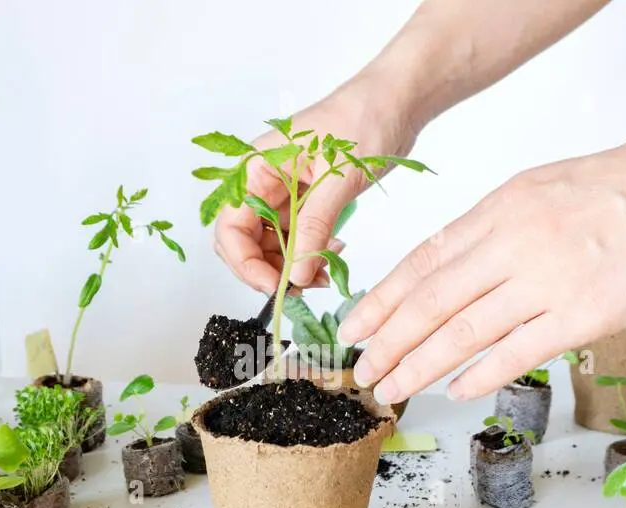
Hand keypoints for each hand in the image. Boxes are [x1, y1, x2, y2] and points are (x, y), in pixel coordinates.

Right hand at [213, 78, 419, 293]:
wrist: (395, 101)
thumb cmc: (364, 119)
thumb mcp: (338, 177)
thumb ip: (314, 227)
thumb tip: (297, 275)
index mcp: (256, 167)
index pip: (230, 226)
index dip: (246, 263)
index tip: (276, 286)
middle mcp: (263, 182)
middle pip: (245, 241)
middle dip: (268, 270)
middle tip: (301, 289)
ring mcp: (282, 194)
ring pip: (271, 246)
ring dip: (292, 267)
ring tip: (325, 274)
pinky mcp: (304, 202)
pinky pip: (295, 239)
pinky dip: (309, 255)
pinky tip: (332, 256)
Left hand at [336, 125, 625, 402]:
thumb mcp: (555, 184)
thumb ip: (508, 223)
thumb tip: (467, 261)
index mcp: (505, 205)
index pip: (424, 259)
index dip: (382, 298)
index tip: (355, 324)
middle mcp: (515, 240)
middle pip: (430, 300)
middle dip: (386, 340)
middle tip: (360, 369)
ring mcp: (548, 278)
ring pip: (461, 332)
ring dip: (418, 366)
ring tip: (389, 389)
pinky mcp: (585, 314)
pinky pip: (516, 352)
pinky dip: (478, 375)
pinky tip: (454, 392)